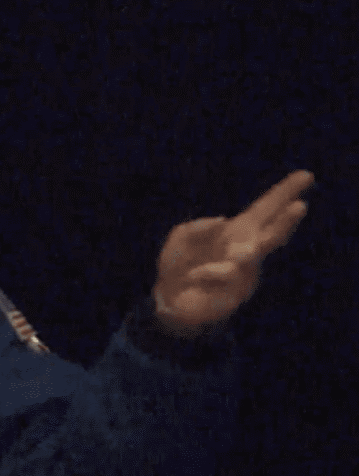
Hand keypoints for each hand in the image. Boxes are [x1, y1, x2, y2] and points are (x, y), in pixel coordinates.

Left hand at [152, 169, 313, 336]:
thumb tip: (222, 221)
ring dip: (244, 254)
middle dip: (286, 221)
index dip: (284, 193)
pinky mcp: (236, 294)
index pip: (265, 209)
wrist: (170, 300)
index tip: (306, 175)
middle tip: (299, 206)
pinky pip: (225, 278)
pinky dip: (207, 272)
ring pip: (252, 258)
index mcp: (238, 231)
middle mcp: (247, 249)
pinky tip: (194, 275)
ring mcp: (245, 273)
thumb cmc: (178, 264)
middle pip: (274, 233)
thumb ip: (198, 227)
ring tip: (236, 254)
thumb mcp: (181, 237)